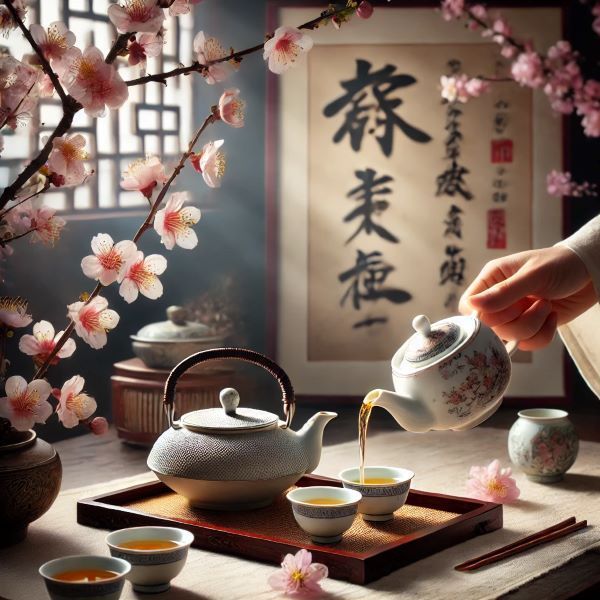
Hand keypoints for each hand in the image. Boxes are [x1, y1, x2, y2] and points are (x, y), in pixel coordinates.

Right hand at [459, 246, 595, 350]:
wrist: (592, 274)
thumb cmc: (561, 264)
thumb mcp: (533, 275)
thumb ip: (504, 292)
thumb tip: (473, 306)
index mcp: (492, 279)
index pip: (469, 306)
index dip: (482, 315)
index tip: (504, 309)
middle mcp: (499, 298)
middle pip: (489, 327)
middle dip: (516, 320)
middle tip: (536, 302)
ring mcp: (514, 314)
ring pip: (509, 337)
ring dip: (533, 325)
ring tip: (547, 306)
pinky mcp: (530, 327)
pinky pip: (527, 344)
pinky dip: (543, 334)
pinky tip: (552, 316)